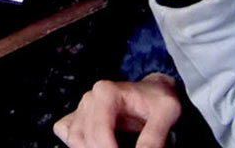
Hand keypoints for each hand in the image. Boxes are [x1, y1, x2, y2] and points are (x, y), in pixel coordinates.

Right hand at [54, 74, 181, 147]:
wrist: (153, 92)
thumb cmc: (159, 100)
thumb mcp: (166, 114)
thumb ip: (153, 138)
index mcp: (107, 93)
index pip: (99, 132)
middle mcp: (90, 98)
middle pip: (85, 138)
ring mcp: (82, 108)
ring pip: (75, 140)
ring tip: (116, 147)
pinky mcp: (78, 117)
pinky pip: (68, 135)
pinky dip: (80, 146)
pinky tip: (99, 146)